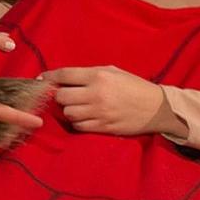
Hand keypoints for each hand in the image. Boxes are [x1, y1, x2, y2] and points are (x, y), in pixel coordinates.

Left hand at [40, 66, 166, 135]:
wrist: (157, 108)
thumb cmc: (133, 86)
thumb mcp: (112, 71)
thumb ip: (88, 74)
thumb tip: (63, 77)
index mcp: (98, 76)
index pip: (64, 75)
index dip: (49, 77)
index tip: (42, 79)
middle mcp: (96, 94)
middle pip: (61, 96)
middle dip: (59, 95)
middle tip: (65, 95)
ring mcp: (99, 112)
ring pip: (68, 113)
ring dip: (68, 110)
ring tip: (77, 106)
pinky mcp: (103, 127)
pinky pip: (79, 126)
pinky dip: (77, 122)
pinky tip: (84, 117)